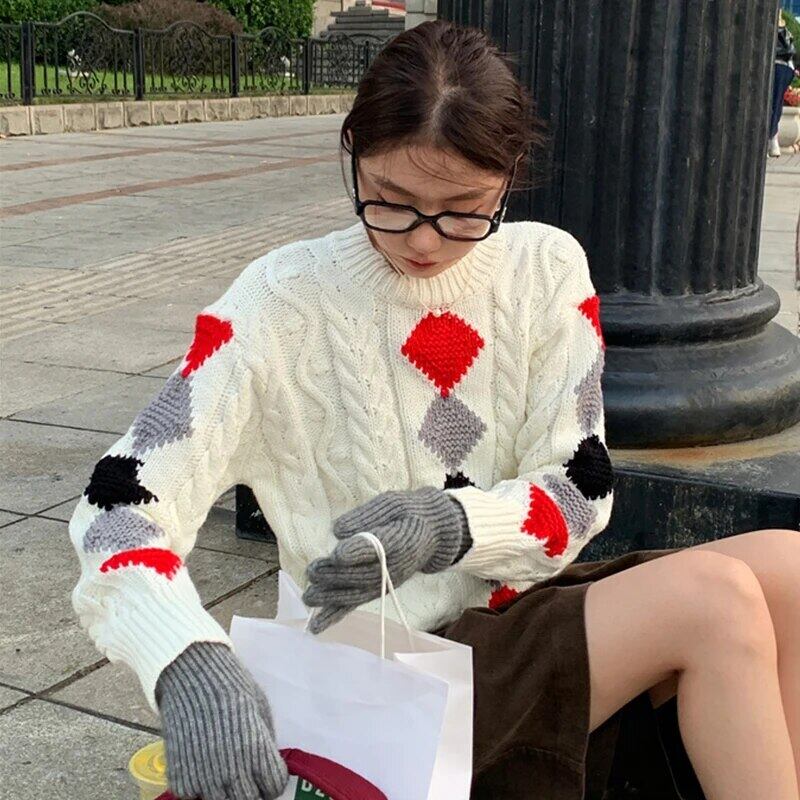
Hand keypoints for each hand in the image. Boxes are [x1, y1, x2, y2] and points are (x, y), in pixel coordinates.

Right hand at [155, 641, 288, 799]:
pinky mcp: (180, 778)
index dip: (272, 781)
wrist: (192, 676)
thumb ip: (265, 740)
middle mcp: (232, 770)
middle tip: (247, 777)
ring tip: (223, 772)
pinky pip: (192, 796)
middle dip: (251, 790)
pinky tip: (201, 768)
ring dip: (225, 791)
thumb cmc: (230, 686)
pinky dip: (197, 787)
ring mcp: (204, 777)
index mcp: (256, 750)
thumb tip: (271, 761)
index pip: (273, 786)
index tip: (268, 774)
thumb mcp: (259, 708)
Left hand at [302, 486, 470, 633]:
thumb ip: (367, 515)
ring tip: (309, 597)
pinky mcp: (378, 589)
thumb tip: (338, 530)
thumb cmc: (407, 513)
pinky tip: (317, 626)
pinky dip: (336, 614)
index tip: (337, 554)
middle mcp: (394, 567)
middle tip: (313, 571)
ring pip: (358, 593)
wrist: (432, 532)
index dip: (358, 553)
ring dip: (332, 597)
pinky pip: (357, 602)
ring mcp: (386, 581)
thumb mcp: (391, 504)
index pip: (377, 549)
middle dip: (337, 575)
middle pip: (363, 574)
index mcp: (400, 540)